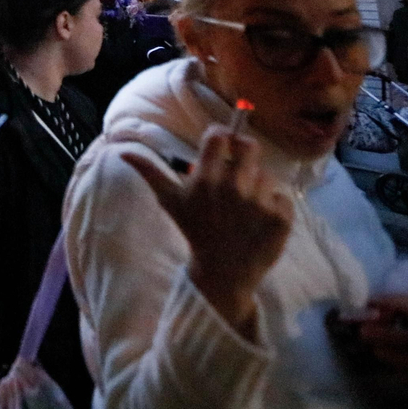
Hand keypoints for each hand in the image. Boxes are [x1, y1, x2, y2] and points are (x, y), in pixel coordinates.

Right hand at [124, 127, 293, 338]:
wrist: (223, 272)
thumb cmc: (195, 231)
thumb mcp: (170, 202)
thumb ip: (150, 172)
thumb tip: (124, 151)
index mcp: (206, 179)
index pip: (220, 136)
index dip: (222, 137)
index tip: (221, 148)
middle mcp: (232, 187)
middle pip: (249, 147)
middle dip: (245, 156)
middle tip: (239, 173)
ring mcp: (259, 203)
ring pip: (267, 175)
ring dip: (258, 187)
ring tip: (246, 208)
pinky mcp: (280, 218)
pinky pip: (284, 197)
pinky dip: (275, 207)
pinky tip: (260, 221)